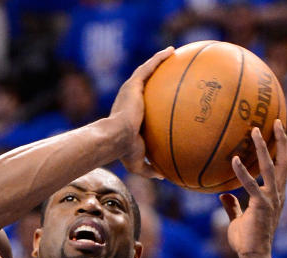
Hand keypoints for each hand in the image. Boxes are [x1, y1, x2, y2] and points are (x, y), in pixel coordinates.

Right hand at [110, 46, 173, 177]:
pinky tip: (171, 51)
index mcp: (130, 115)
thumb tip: (164, 176)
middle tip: (170, 71)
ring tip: (172, 53)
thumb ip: (150, 168)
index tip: (163, 97)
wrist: (114, 138)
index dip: (153, 99)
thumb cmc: (123, 150)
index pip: (142, 104)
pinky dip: (159, 58)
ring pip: (146, 70)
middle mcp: (129, 99)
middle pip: (145, 83)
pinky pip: (149, 67)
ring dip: (158, 61)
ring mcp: (130, 90)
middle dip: (156, 75)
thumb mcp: (138, 162)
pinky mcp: (132, 84)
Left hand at [219, 119, 286, 257]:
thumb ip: (232, 206)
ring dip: (263, 148)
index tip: (277, 132)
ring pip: (271, 168)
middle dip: (280, 140)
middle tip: (275, 121)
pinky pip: (251, 186)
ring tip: (255, 130)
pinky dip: (242, 172)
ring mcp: (271, 200)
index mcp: (275, 195)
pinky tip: (233, 159)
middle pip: (284, 161)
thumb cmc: (246, 240)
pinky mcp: (261, 207)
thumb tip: (222, 195)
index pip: (281, 167)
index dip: (281, 149)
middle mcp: (278, 194)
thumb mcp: (237, 220)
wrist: (253, 255)